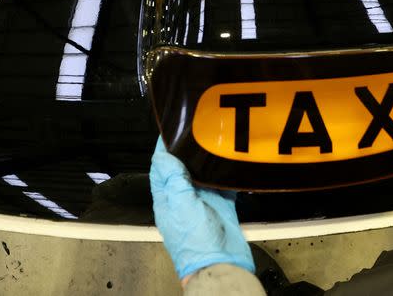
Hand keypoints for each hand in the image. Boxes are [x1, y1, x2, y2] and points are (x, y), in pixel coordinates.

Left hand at [150, 137, 254, 280]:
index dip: (164, 148)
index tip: (171, 129)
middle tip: (196, 129)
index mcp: (167, 198)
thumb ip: (173, 180)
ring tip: (213, 141)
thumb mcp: (181, 206)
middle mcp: (184, 198)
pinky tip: (231, 162)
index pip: (161, 167)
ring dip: (207, 159)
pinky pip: (223, 184)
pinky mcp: (221, 205)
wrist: (221, 263)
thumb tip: (163, 155)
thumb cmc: (195, 242)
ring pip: (203, 174)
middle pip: (182, 167)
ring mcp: (203, 202)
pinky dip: (226, 174)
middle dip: (187, 149)